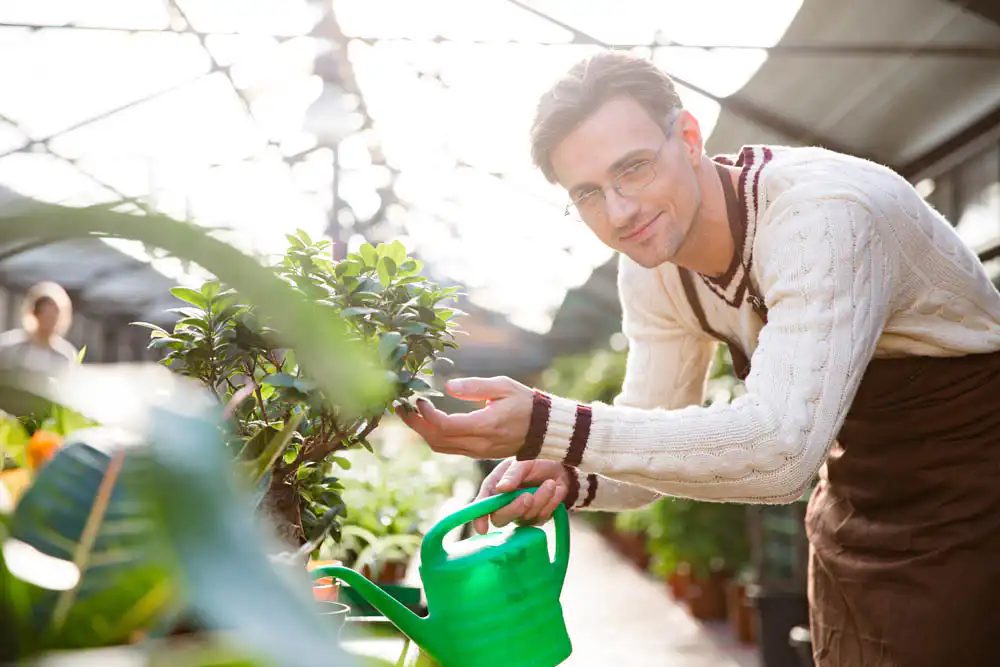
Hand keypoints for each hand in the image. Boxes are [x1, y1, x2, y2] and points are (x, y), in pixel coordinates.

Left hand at [398, 376, 533, 459]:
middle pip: (437, 440)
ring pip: (441, 447)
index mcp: (486, 426)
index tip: (419, 400)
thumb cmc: (525, 402)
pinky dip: (434, 436)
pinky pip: (449, 448)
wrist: (544, 429)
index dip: (426, 415)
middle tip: (401, 407)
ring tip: (409, 414)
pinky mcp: (478, 453)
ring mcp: (478, 452)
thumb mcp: (503, 386)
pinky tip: (427, 421)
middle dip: (415, 425)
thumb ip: (475, 387)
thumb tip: (448, 387)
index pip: (445, 426)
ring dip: (421, 432)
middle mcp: (480, 443)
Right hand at [471, 458, 571, 534]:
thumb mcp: (522, 462)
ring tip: (549, 483)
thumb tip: (501, 488)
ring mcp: (520, 514)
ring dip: (540, 499)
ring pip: (525, 517)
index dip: (479, 519)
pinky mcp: (537, 518)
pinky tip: (553, 488)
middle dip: (514, 509)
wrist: (556, 465)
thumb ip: (512, 475)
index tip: (482, 528)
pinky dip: (550, 502)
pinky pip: (542, 517)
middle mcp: (503, 505)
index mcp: (493, 488)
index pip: (481, 507)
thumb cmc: (534, 461)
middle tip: (528, 496)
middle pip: (500, 519)